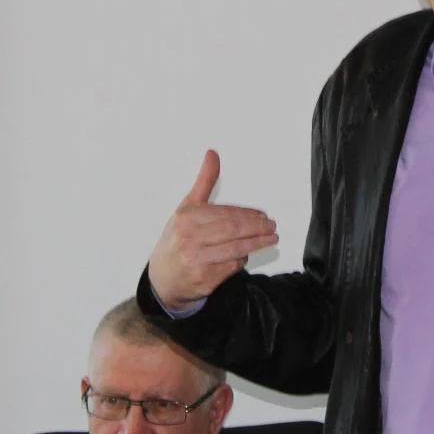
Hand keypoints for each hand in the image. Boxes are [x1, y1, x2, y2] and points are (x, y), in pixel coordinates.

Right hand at [147, 150, 277, 311]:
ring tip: (270, 239)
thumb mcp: (187, 208)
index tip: (263, 216)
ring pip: (235, 248)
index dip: (248, 215)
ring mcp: (197, 259)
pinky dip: (241, 260)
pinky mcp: (204, 278)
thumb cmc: (176, 241)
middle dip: (257, 228)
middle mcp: (190, 237)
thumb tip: (213, 154)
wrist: (162, 279)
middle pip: (233, 230)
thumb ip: (204, 182)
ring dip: (257, 243)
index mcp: (187, 217)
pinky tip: (246, 255)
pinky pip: (231, 266)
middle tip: (271, 227)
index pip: (226, 214)